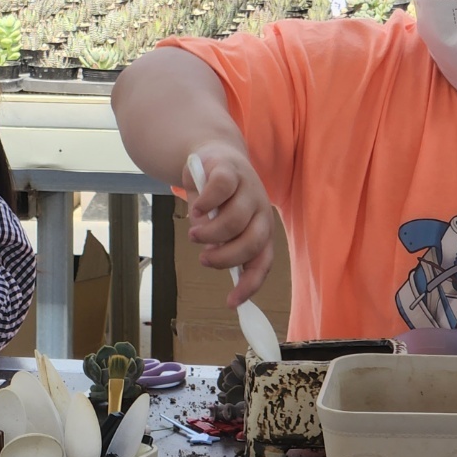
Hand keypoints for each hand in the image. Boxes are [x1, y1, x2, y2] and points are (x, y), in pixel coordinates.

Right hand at [184, 142, 273, 306]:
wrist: (212, 153)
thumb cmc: (217, 196)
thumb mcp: (219, 223)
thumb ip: (218, 241)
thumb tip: (211, 254)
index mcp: (261, 228)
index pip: (262, 262)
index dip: (249, 285)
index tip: (231, 303)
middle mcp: (261, 210)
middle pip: (252, 242)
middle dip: (226, 257)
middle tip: (204, 259)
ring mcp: (248, 188)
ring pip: (236, 219)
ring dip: (211, 233)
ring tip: (194, 234)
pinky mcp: (230, 170)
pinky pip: (220, 189)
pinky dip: (205, 203)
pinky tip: (194, 210)